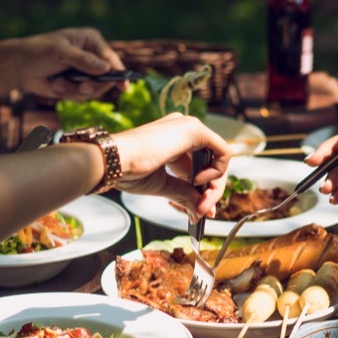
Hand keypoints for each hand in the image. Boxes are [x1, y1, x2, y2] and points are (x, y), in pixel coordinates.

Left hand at [4, 28, 125, 100]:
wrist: (18, 66)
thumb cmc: (38, 51)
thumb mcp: (60, 51)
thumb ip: (83, 60)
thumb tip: (106, 68)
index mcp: (92, 41)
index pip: (111, 58)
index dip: (119, 72)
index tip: (123, 85)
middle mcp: (92, 57)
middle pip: (106, 79)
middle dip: (92, 85)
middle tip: (82, 87)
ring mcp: (85, 73)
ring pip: (94, 91)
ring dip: (75, 90)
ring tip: (58, 83)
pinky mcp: (77, 86)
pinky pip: (81, 97)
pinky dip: (67, 94)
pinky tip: (55, 85)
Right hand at [111, 113, 230, 220]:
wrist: (114, 161)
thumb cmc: (129, 170)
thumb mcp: (163, 185)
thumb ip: (184, 194)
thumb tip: (200, 211)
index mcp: (173, 139)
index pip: (198, 164)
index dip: (204, 189)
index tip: (200, 210)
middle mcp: (183, 129)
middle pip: (211, 162)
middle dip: (211, 191)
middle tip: (204, 211)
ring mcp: (189, 127)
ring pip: (219, 159)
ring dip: (214, 186)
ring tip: (201, 203)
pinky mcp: (194, 129)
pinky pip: (223, 152)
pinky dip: (217, 172)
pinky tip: (199, 182)